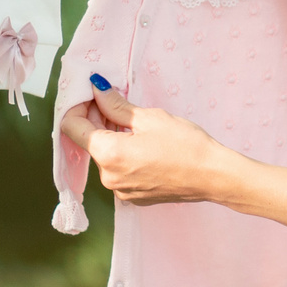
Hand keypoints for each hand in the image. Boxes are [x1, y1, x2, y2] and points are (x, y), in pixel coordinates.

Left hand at [62, 81, 234, 206]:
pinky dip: (123, 155)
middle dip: (97, 120)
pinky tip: (143, 144)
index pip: (73, 127)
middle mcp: (108, 177)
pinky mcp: (132, 197)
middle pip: (89, 142)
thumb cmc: (185, 145)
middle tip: (116, 102)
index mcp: (108, 154)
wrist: (213, 176)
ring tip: (134, 122)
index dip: (78, 106)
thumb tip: (97, 90)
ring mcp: (120, 190)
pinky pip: (118, 171)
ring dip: (111, 137)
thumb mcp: (149, 118)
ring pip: (105, 156)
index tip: (92, 94)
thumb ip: (115, 105)